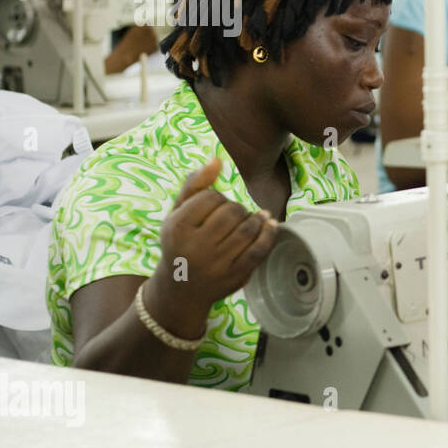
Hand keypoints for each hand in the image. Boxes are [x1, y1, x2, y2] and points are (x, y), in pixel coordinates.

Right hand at [148, 158, 278, 334]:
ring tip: (254, 217)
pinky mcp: (235, 275)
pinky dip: (269, 234)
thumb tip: (217, 159)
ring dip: (255, 218)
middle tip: (233, 214)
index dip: (217, 197)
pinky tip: (270, 225)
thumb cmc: (179, 243)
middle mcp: (196, 246)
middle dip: (237, 208)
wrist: (180, 288)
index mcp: (177, 228)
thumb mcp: (177, 213)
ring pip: (248, 228)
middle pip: (232, 211)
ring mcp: (217, 263)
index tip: (215, 205)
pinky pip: (259, 249)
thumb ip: (194, 184)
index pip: (211, 197)